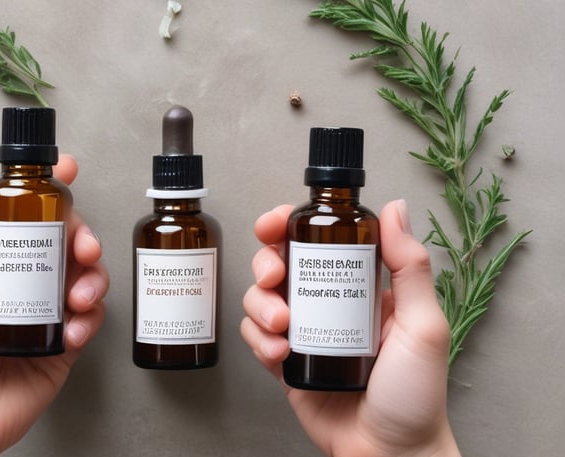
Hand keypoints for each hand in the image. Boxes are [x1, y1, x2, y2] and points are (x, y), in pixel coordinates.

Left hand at [0, 155, 107, 456]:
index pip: (30, 215)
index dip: (53, 190)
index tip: (68, 168)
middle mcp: (27, 281)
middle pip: (69, 242)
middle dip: (85, 237)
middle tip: (84, 249)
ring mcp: (48, 310)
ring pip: (88, 277)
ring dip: (93, 281)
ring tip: (77, 299)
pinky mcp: (65, 342)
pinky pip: (90, 320)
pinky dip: (88, 320)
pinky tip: (72, 331)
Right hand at [241, 200, 460, 456]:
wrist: (389, 453)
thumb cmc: (416, 395)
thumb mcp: (423, 325)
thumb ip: (409, 266)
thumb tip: (394, 208)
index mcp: (360, 286)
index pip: (319, 240)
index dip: (288, 225)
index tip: (274, 223)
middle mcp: (329, 303)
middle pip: (280, 262)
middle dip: (266, 262)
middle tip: (275, 276)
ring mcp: (305, 331)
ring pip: (261, 298)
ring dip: (259, 304)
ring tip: (282, 326)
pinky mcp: (285, 362)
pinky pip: (255, 337)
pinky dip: (257, 339)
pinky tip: (279, 351)